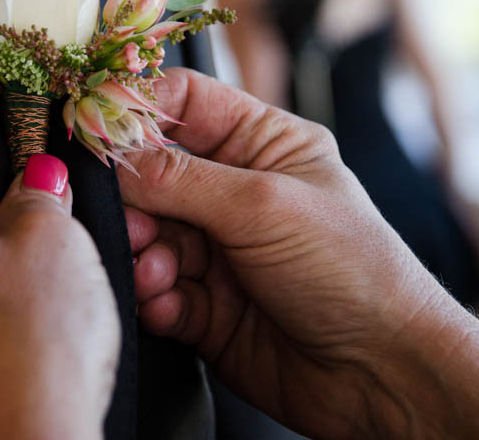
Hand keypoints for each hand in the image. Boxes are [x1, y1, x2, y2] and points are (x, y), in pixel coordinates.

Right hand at [120, 68, 478, 438]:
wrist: (383, 374)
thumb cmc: (354, 272)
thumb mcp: (264, 205)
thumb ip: (179, 178)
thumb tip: (112, 154)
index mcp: (263, 145)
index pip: (184, 103)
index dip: (137, 110)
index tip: (95, 129)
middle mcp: (236, 192)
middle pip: (152, 174)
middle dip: (135, 200)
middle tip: (132, 222)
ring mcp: (219, 249)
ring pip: (147, 235)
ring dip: (144, 253)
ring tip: (160, 272)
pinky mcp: (206, 303)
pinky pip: (155, 289)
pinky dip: (154, 297)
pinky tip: (172, 305)